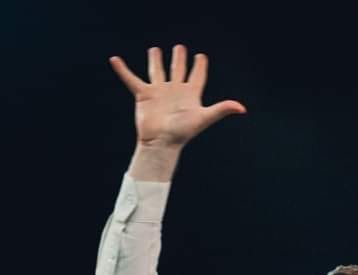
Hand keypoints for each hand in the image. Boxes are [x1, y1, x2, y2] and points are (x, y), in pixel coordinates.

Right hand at [109, 45, 245, 149]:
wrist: (161, 143)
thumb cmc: (183, 133)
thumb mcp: (204, 118)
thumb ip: (222, 109)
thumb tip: (242, 108)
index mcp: (190, 95)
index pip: (197, 76)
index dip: (200, 66)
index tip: (201, 57)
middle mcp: (174, 91)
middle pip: (178, 70)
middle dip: (179, 59)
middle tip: (180, 48)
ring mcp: (158, 92)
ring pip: (157, 71)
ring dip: (156, 60)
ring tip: (155, 50)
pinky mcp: (143, 95)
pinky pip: (131, 79)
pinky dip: (122, 70)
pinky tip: (115, 59)